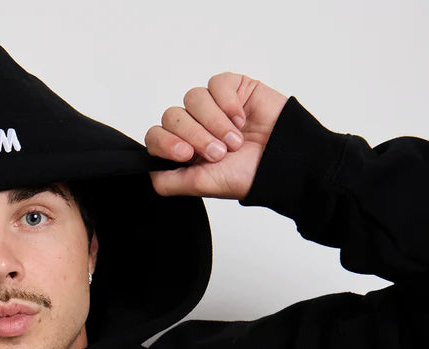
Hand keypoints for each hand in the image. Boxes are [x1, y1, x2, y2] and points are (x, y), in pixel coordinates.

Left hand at [145, 74, 288, 199]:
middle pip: (171, 116)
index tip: (186, 154)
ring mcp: (212, 106)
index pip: (155, 135)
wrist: (281, 162)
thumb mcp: (199, 185)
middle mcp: (194, 126)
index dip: (166, 142)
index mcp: (183, 149)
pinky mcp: (232, 88)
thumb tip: (147, 169)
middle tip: (219, 153)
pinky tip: (241, 118)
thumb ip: (168, 181)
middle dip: (195, 135)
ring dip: (214, 122)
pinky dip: (227, 103)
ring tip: (234, 140)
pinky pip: (216, 84)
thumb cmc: (245, 176)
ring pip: (192, 98)